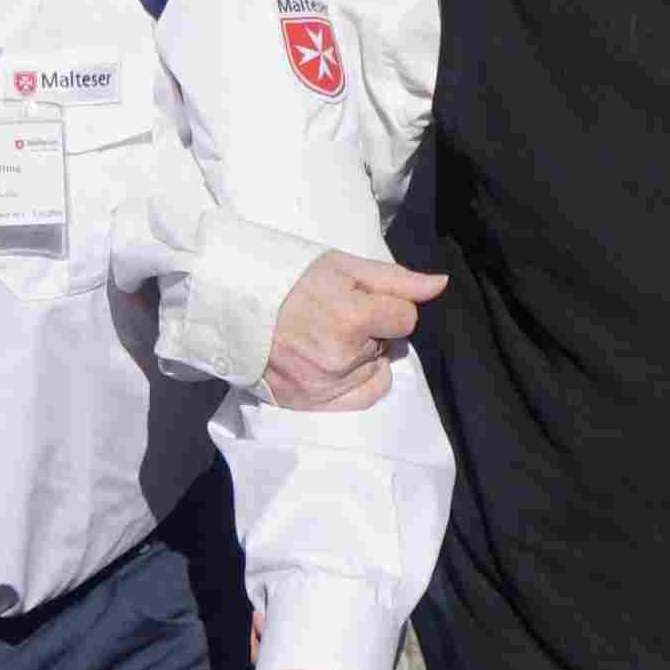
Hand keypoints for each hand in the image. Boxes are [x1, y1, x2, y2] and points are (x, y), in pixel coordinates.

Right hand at [266, 252, 444, 409]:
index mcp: (350, 318)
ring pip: (377, 371)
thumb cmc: (287, 277)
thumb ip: (396, 281)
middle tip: (335, 314)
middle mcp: (340, 358)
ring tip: (327, 335)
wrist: (230, 301)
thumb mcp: (343, 266)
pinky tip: (336, 361)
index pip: (406, 319)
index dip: (388, 306)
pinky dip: (357, 380)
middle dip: (373, 330)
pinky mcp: (308, 403)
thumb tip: (439, 286)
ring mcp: (323, 385)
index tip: (360, 299)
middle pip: (389, 346)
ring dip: (363, 356)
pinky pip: (362, 397)